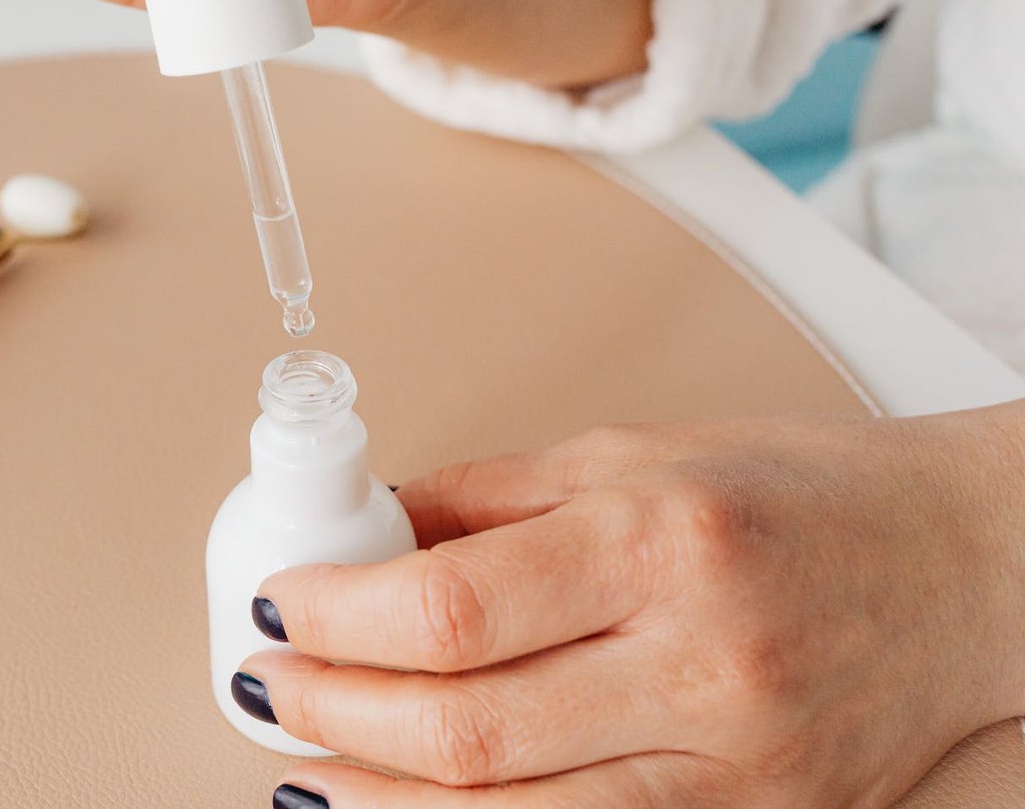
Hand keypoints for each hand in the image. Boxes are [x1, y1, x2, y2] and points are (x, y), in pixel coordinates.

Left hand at [243, 404, 1024, 806]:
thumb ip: (487, 497)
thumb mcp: (634, 451)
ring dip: (378, 805)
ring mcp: (731, 769)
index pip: (451, 610)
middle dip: (333, 715)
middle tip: (269, 686)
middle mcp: (698, 668)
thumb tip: (365, 529)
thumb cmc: (802, 494)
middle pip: (464, 733)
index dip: (335, 617)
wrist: (960, 570)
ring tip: (306, 768)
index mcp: (658, 543)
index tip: (278, 603)